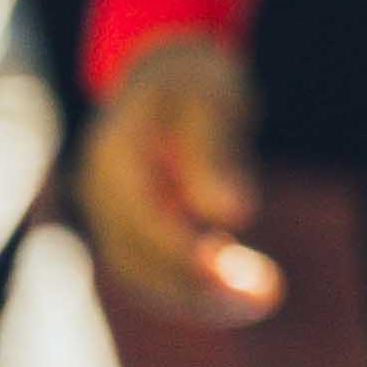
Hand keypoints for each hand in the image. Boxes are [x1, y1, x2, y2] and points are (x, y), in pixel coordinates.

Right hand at [80, 29, 286, 327]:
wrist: (162, 67)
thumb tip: (235, 213)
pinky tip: (236, 287)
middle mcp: (99, 189)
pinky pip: (147, 266)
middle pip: (136, 258)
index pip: (144, 220)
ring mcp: (105, 210)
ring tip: (261, 299)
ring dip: (195, 296)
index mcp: (115, 154)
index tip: (239, 277)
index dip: (187, 254)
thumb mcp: (211, 101)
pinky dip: (187, 283)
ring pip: (139, 272)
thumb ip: (214, 155)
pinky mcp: (123, 224)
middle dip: (197, 287)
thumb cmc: (193, 80)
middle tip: (266, 297)